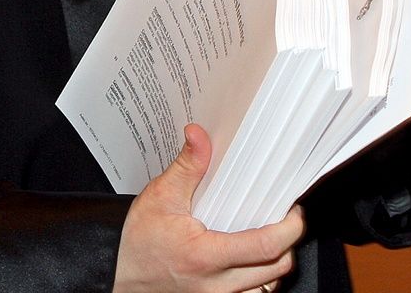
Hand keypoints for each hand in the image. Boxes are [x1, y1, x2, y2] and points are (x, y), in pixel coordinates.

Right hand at [113, 124, 304, 292]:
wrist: (117, 276)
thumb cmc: (137, 241)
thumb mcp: (160, 196)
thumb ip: (187, 165)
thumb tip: (198, 134)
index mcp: (206, 256)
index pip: (265, 247)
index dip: (289, 229)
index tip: (294, 212)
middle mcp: (215, 286)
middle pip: (275, 270)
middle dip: (288, 244)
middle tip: (285, 219)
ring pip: (266, 288)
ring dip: (274, 264)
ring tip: (269, 237)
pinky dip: (258, 279)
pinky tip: (251, 258)